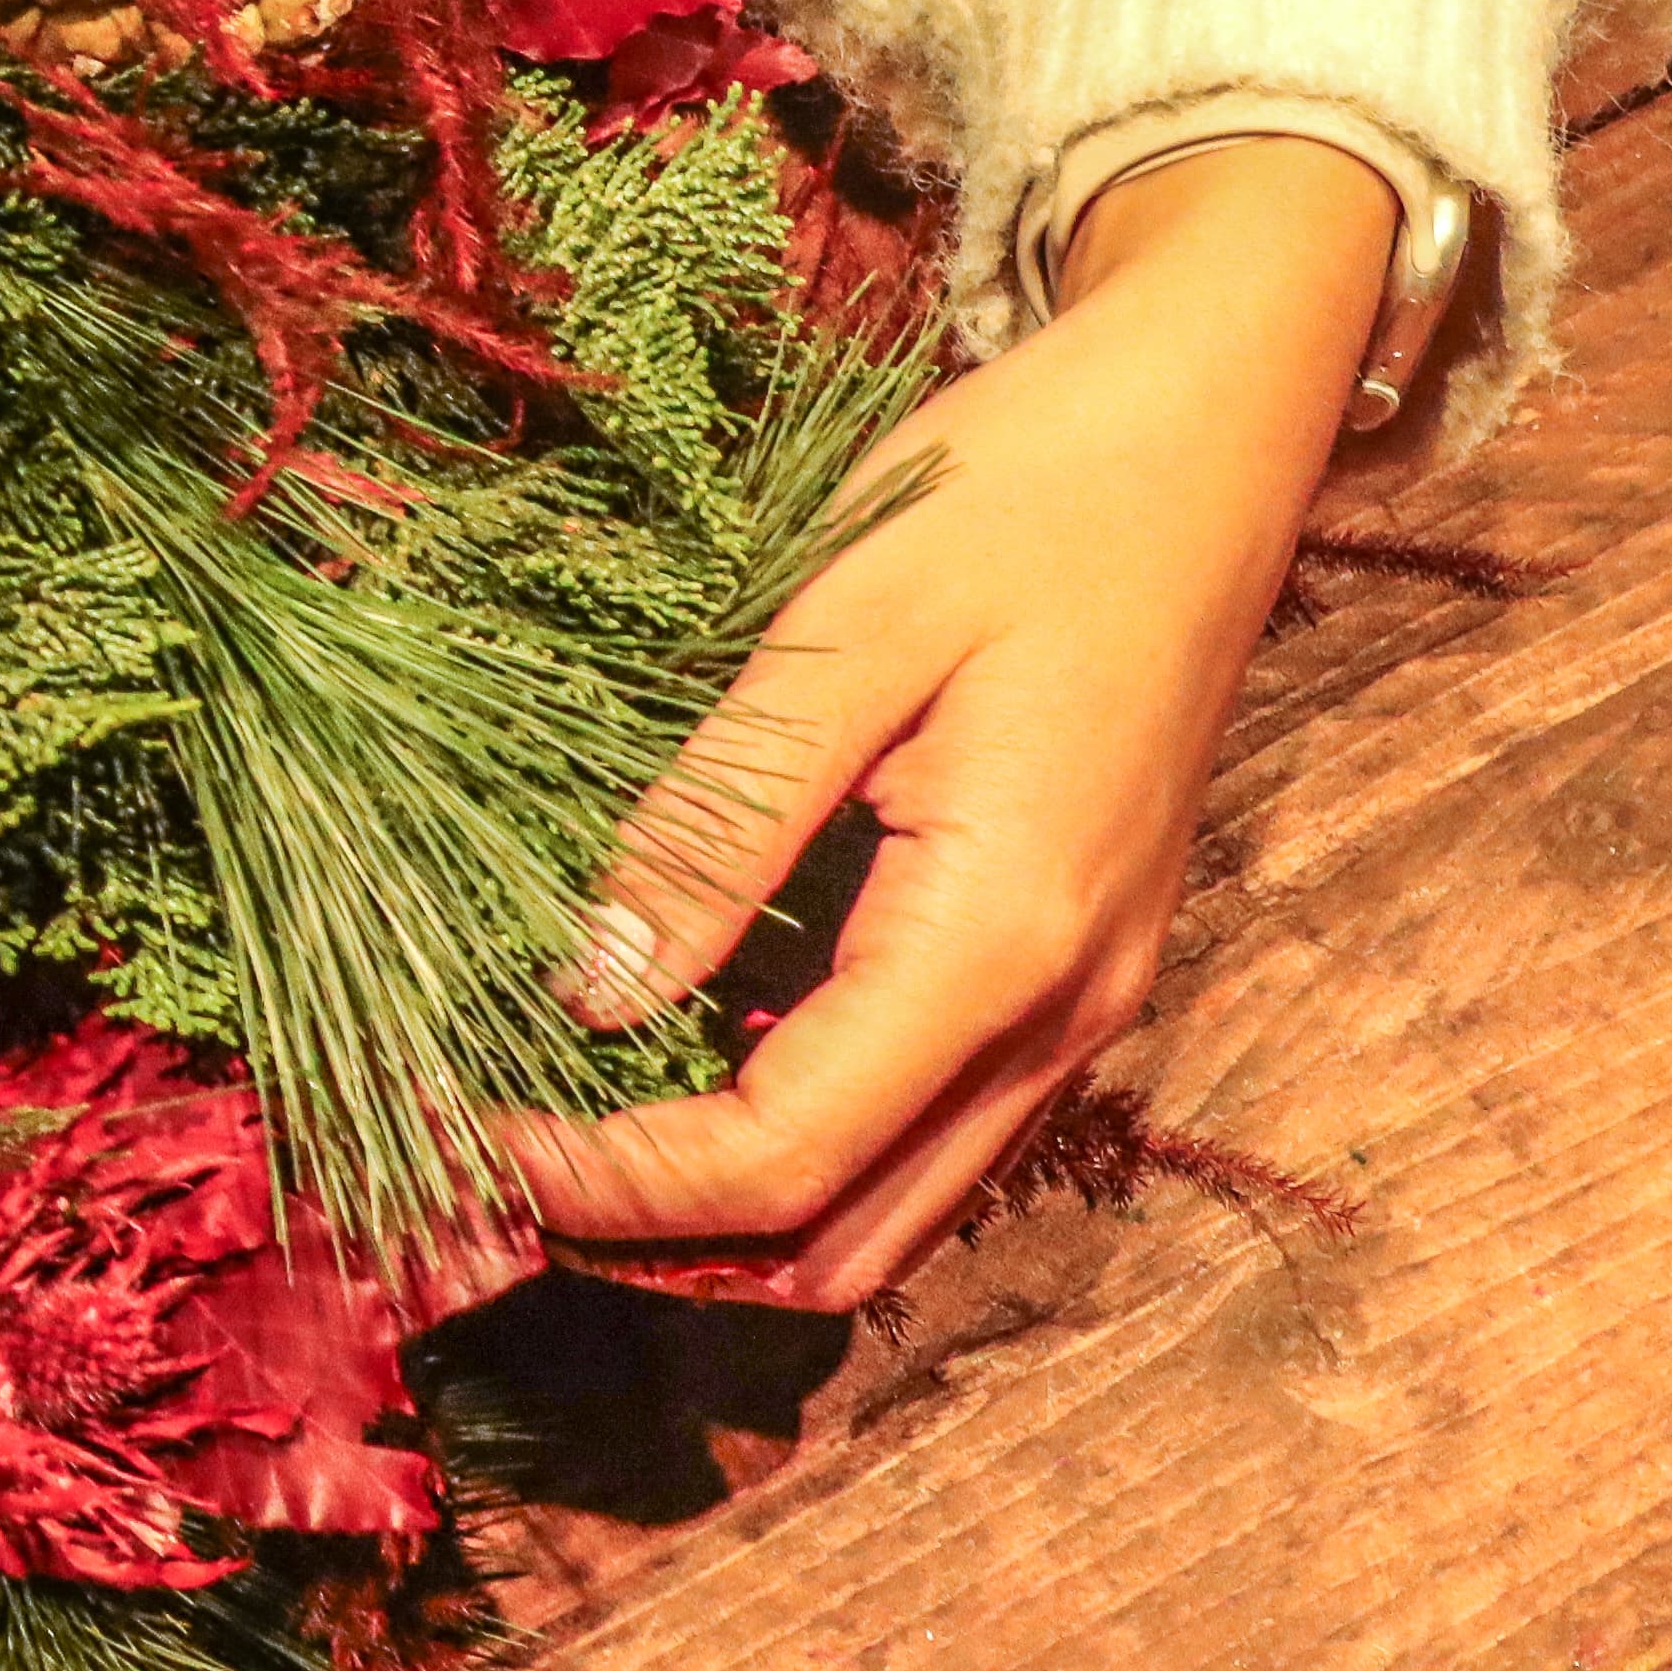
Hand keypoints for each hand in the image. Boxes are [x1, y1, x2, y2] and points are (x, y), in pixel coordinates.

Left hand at [491, 135, 1397, 1309]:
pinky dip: (812, 1141)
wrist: (1204, 435)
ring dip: (737, 1207)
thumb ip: (717, 821)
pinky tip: (687, 1061)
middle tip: (498, 1158)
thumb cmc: (1024, 498)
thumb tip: (591, 988)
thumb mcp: (841, 632)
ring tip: (567, 1126)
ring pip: (899, 1202)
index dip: (612, 1178)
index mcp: (1004, 938)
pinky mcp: (1077, 966)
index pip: (784, 1155)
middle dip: (667, 1235)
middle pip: (846, 1232)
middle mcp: (1067, 1011)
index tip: (467, 1133)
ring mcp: (1088, 1001)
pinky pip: (938, 1125)